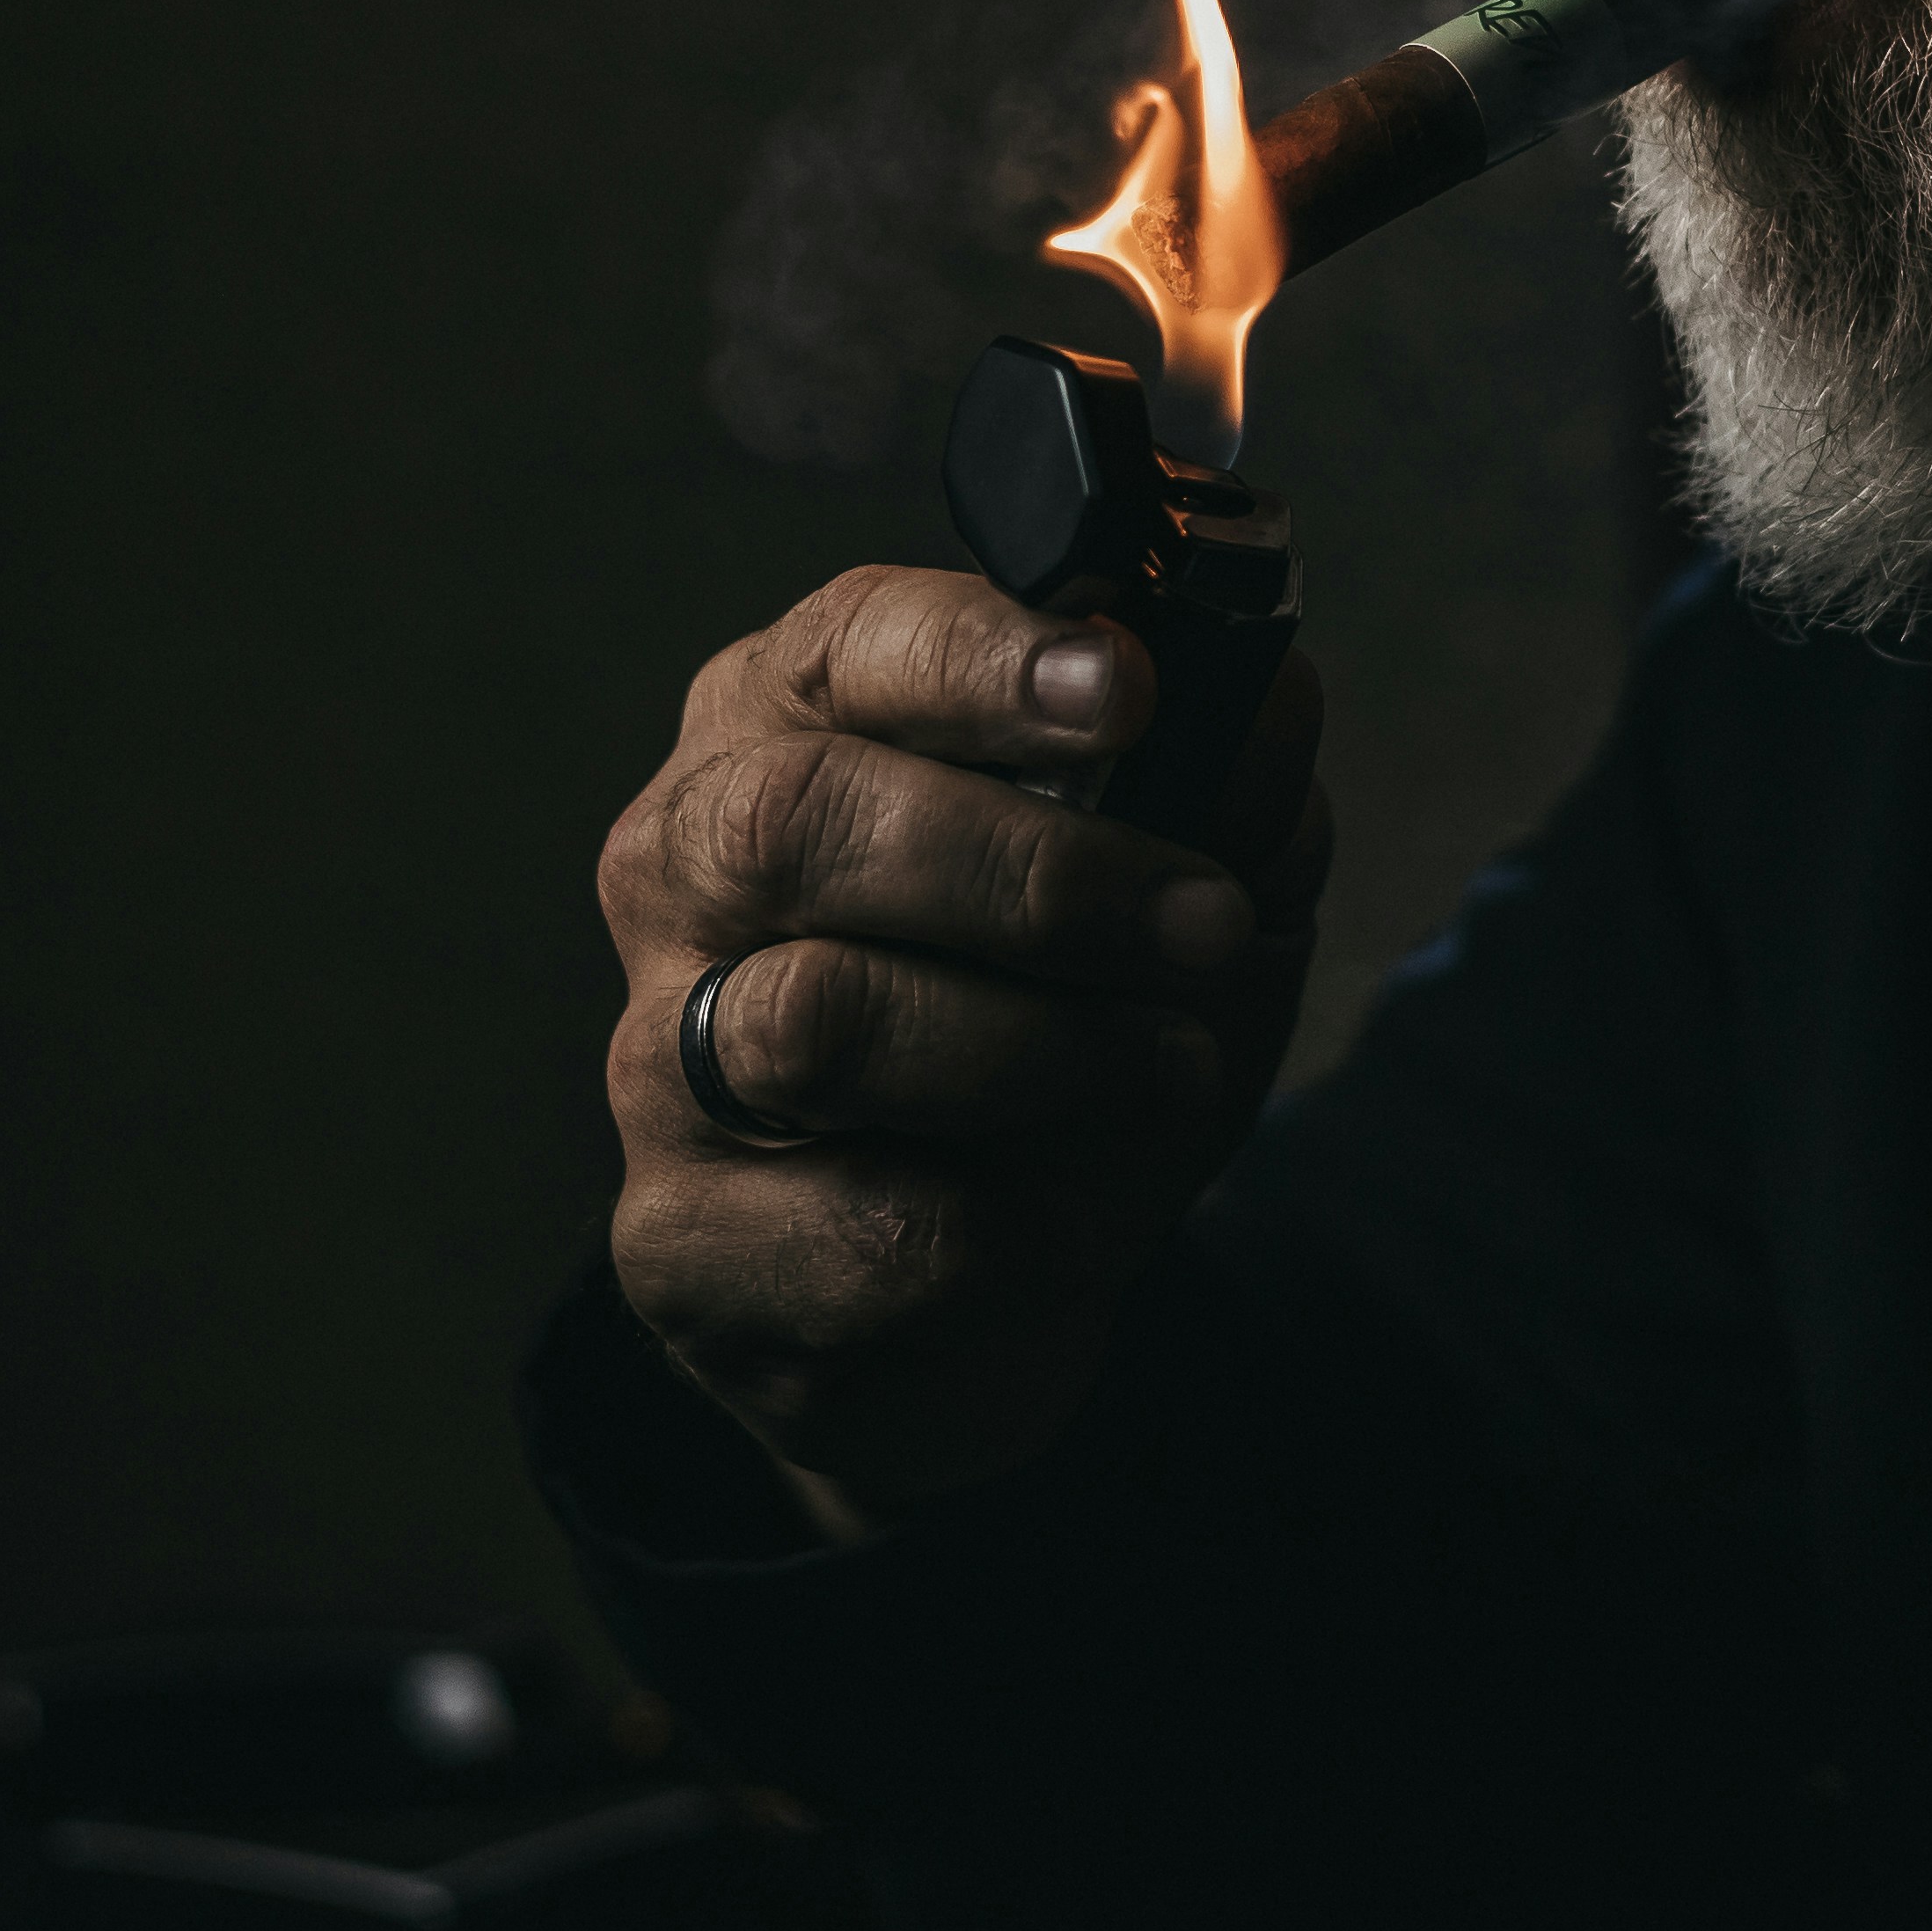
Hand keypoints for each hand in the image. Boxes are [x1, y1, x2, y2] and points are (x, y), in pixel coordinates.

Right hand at [595, 565, 1329, 1523]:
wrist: (988, 1287)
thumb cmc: (1070, 1027)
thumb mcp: (1191, 887)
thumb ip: (1231, 787)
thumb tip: (1271, 695)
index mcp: (796, 721)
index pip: (857, 643)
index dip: (985, 658)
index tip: (1125, 689)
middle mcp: (688, 863)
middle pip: (798, 817)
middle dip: (1034, 873)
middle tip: (1206, 924)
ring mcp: (660, 1056)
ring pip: (818, 1020)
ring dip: (1040, 1050)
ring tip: (1165, 1069)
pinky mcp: (680, 1239)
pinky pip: (865, 1225)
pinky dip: (1015, 1224)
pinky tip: (1062, 1219)